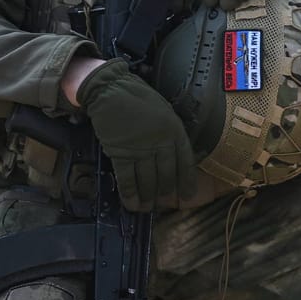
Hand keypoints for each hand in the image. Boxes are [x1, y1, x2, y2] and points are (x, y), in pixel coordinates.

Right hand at [76, 58, 195, 210]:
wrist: (112, 91)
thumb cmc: (139, 99)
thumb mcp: (166, 112)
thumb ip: (172, 133)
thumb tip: (175, 154)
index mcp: (175, 131)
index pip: (185, 162)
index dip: (187, 181)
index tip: (188, 196)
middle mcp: (161, 143)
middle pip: (167, 174)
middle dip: (167, 192)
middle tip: (166, 204)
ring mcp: (140, 150)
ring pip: (148, 180)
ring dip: (148, 197)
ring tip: (149, 207)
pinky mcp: (120, 154)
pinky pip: (126, 179)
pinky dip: (129, 193)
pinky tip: (132, 203)